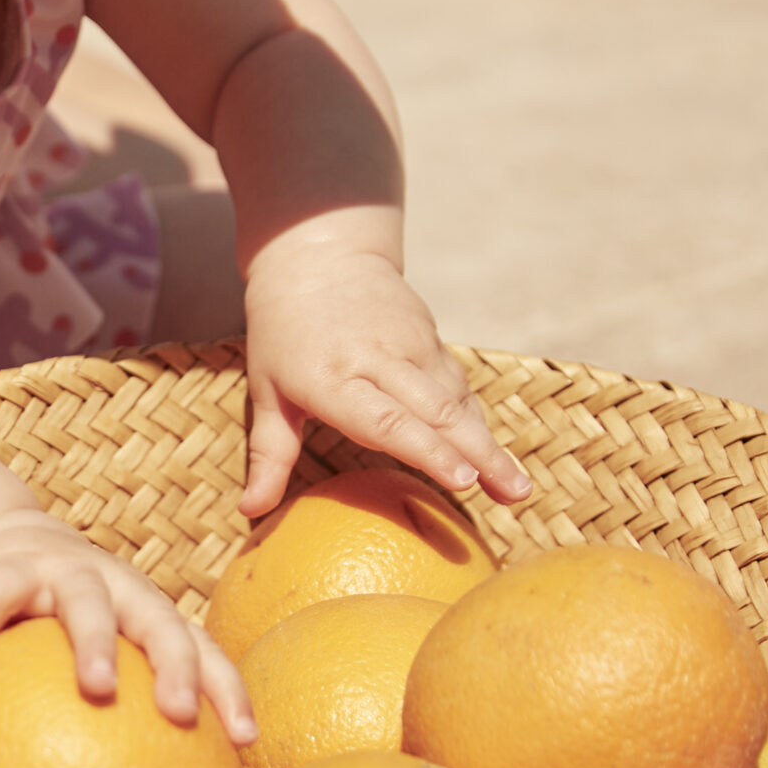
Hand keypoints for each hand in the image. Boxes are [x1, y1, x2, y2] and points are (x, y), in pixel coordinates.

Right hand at [0, 508, 253, 739]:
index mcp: (147, 615)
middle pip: (160, 620)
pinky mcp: (12, 563)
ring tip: (97, 685)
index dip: (226, 689)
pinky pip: (0, 587)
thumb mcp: (86, 662)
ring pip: (89, 600)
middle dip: (175, 663)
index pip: (200, 649)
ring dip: (99, 640)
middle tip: (181, 713)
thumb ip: (107, 726)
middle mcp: (119, 588)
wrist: (8, 545)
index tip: (244, 740)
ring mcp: (66, 570)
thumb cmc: (58, 627)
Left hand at [241, 240, 532, 517]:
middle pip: (436, 411)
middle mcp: (377, 360)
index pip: (385, 419)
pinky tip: (493, 454)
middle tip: (513, 495)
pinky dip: (476, 420)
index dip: (427, 450)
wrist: (316, 257)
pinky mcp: (431, 336)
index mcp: (331, 378)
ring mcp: (410, 344)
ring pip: (457, 398)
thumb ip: (268, 453)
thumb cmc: (282, 333)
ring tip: (516, 489)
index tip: (462, 480)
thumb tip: (251, 511)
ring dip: (488, 442)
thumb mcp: (266, 391)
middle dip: (479, 454)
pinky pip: (458, 384)